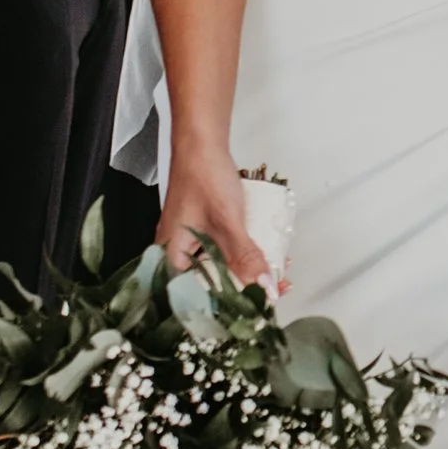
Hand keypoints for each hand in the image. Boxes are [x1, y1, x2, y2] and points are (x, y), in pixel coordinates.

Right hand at [157, 149, 270, 291]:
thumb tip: (263, 287)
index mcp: (172, 257)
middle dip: (244, 288)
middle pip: (212, 284)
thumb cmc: (203, 176)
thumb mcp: (228, 222)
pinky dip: (244, 253)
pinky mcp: (204, 229)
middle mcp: (178, 253)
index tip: (257, 306)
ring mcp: (191, 241)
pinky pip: (224, 250)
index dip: (228, 305)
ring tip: (275, 272)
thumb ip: (245, 256)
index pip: (198, 297)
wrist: (202, 142)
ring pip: (221, 267)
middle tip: (274, 289)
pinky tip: (264, 252)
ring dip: (247, 271)